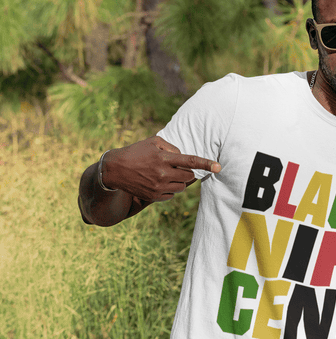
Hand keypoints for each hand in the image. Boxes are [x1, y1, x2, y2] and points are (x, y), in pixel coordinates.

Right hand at [102, 136, 220, 201]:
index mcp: (164, 158)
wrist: (114, 169)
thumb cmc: (136, 152)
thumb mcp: (153, 142)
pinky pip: (172, 195)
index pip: (190, 160)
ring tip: (164, 174)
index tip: (219, 166)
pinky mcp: (154, 196)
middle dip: (187, 172)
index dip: (206, 163)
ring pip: (182, 187)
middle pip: (189, 176)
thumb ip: (172, 147)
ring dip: (178, 181)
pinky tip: (158, 182)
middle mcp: (162, 173)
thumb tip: (184, 157)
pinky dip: (169, 189)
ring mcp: (158, 186)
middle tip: (175, 168)